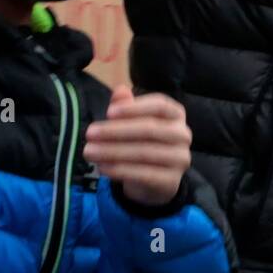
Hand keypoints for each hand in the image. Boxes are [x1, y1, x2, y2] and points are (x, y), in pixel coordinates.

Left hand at [83, 85, 191, 207]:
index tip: (108, 112)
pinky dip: (120, 170)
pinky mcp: (171, 181)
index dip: (134, 108)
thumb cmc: (142, 142)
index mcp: (176, 114)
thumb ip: (127, 106)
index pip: (159, 105)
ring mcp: (180, 159)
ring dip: (112, 151)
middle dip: (116, 131)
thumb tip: (120, 90)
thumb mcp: (133, 122)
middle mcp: (183, 134)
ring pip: (144, 153)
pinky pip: (143, 174)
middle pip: (150, 129)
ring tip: (90, 152)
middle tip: (90, 133)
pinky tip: (102, 167)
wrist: (154, 181)